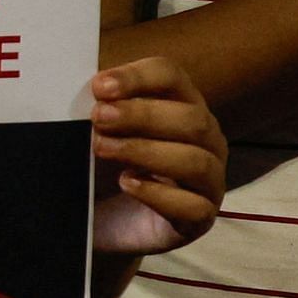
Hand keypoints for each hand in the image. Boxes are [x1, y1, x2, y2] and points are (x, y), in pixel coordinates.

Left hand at [90, 56, 223, 256]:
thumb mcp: (94, 131)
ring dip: (146, 151)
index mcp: (181, 105)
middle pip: (191, 118)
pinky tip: (127, 183)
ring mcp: (209, 181)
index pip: (171, 78)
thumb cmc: (101, 165)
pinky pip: (194, 206)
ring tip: (103, 149)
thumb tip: (88, 88)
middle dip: (142, 115)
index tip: (99, 87)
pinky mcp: (200, 219)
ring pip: (196, 161)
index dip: (138, 77)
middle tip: (98, 118)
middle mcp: (205, 140)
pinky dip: (158, 194)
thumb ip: (96, 106)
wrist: (99, 220)